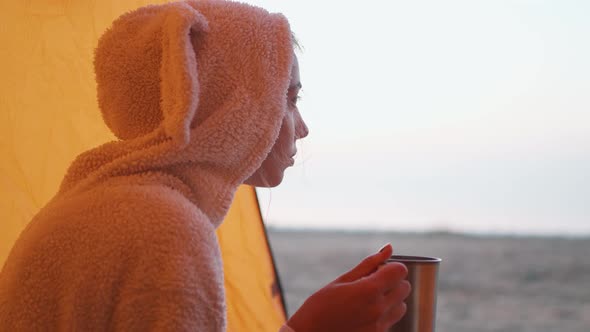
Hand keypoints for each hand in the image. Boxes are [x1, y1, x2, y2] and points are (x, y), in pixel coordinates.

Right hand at [286, 244, 410, 331]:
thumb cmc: (320, 306)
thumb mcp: (342, 281)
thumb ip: (369, 264)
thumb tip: (388, 248)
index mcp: (368, 290)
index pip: (400, 271)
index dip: (392, 267)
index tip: (379, 269)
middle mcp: (378, 309)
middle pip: (404, 287)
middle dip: (392, 281)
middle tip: (372, 283)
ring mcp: (379, 326)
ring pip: (402, 306)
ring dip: (392, 299)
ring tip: (370, 300)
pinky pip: (392, 321)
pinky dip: (384, 314)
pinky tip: (365, 314)